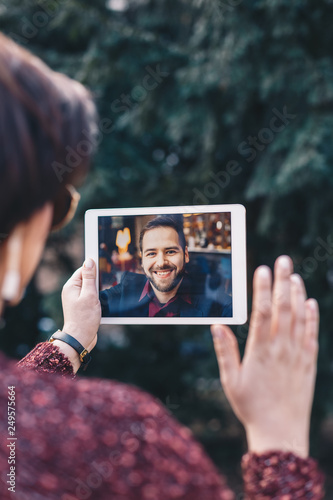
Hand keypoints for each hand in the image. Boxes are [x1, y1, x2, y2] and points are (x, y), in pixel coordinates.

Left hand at [53, 258, 100, 372]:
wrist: (80, 339)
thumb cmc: (84, 319)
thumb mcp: (89, 295)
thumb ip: (90, 278)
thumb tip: (89, 261)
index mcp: (71, 286)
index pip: (83, 269)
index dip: (94, 269)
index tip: (105, 269)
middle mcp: (72, 292)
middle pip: (88, 278)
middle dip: (98, 281)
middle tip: (106, 286)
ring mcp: (76, 299)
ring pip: (91, 289)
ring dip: (99, 291)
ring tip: (103, 298)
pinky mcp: (82, 307)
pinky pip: (91, 297)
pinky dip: (98, 299)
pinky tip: (103, 304)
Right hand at [211, 255, 318, 457]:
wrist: (280, 433)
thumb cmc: (251, 407)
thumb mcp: (231, 380)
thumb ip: (225, 351)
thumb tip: (217, 325)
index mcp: (260, 350)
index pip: (262, 311)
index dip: (263, 288)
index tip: (262, 269)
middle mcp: (281, 348)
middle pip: (284, 307)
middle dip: (283, 281)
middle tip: (283, 260)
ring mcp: (297, 354)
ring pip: (299, 317)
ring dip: (298, 294)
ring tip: (295, 275)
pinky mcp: (308, 363)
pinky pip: (311, 334)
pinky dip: (312, 316)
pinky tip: (310, 302)